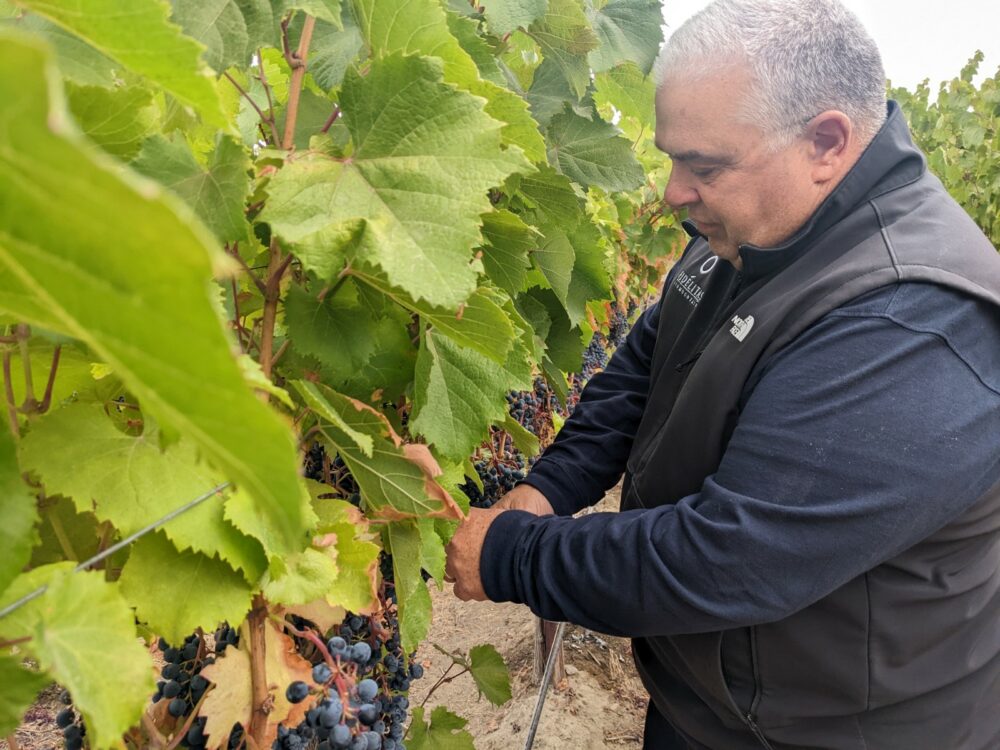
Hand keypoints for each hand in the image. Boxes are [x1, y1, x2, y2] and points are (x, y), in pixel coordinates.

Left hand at [444, 485, 553, 600]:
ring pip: (449, 571)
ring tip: (474, 568)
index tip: (452, 536)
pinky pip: (459, 590)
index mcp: (456, 524)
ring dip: (459, 570)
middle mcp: (452, 545)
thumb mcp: (489, 515)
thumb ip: (471, 516)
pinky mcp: (466, 586)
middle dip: (455, 552)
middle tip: (468, 552)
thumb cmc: (512, 530)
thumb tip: (462, 515)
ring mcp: (457, 567)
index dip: (446, 533)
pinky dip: (467, 587)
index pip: (440, 527)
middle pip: (444, 551)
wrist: (524, 553)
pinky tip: (477, 583)